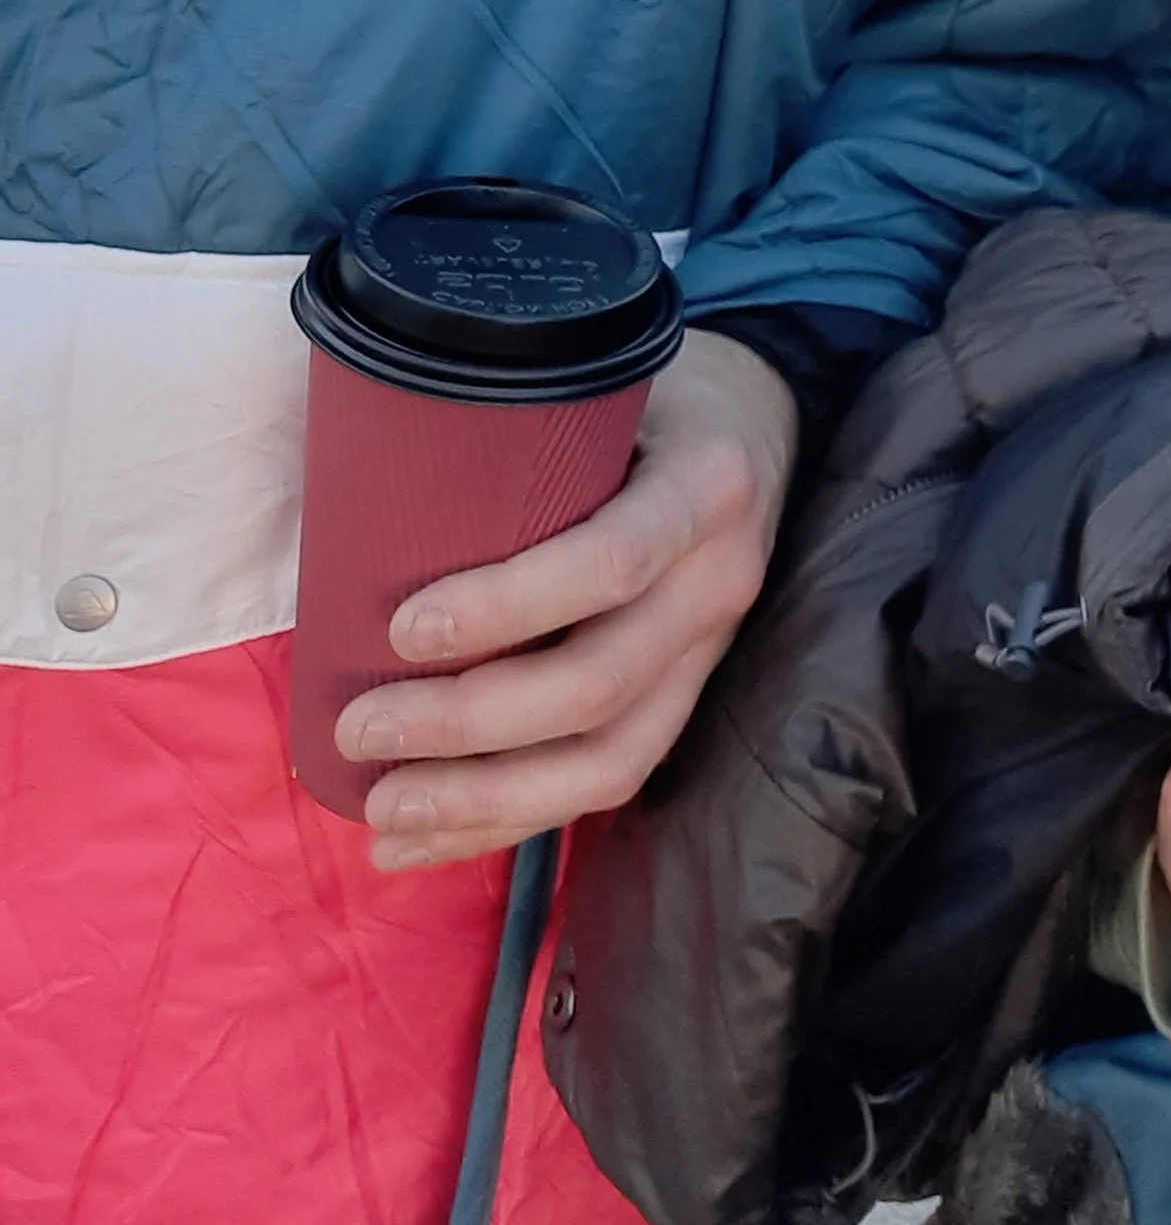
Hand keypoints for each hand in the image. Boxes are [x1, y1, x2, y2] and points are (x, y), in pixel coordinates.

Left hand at [337, 328, 797, 871]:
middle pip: (602, 682)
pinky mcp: (686, 700)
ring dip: (486, 801)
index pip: (611, 562)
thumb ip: (523, 430)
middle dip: (470, 724)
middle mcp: (720, 578)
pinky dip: (506, 824)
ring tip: (380, 811)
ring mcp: (710, 651)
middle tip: (359, 729)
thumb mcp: (602, 383)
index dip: (507, 607)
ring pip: (611, 760)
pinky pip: (607, 782)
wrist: (756, 426)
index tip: (402, 628)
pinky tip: (419, 841)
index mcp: (703, 484)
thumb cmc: (645, 399)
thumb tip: (364, 479)